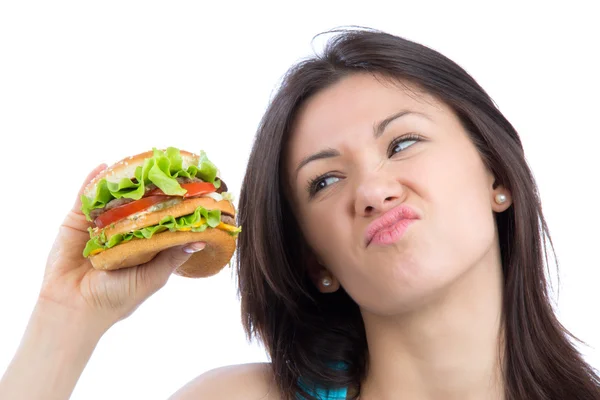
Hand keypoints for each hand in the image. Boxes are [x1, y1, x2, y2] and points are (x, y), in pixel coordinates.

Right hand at [39, 164, 204, 329]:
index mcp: (142, 244)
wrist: (74, 308)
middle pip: (136, 202)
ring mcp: (99, 225)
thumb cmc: (117, 298)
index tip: (188, 187)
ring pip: (112, 197)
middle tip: (165, 166)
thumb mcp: (153, 277)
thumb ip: (173, 255)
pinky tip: (104, 167)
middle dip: (149, 186)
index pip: (159, 217)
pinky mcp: (77, 222)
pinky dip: (93, 181)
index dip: (171, 203)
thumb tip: (201, 239)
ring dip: (123, 180)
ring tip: (137, 161)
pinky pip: (85, 198)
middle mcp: (122, 231)